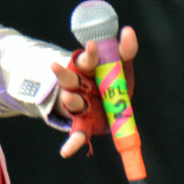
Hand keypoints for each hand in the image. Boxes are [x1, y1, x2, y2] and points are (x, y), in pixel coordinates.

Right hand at [50, 26, 137, 157]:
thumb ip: (124, 50)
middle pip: (68, 78)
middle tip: (56, 66)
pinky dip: (72, 144)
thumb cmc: (109, 80)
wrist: (100, 102)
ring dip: (68, 99)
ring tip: (68, 97)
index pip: (86, 59)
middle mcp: (78, 85)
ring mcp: (78, 104)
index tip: (93, 44)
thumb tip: (128, 31)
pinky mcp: (82, 123)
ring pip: (70, 101)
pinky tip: (66, 153)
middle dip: (62, 74)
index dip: (89, 53)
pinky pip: (76, 134)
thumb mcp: (118, 64)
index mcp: (86, 70)